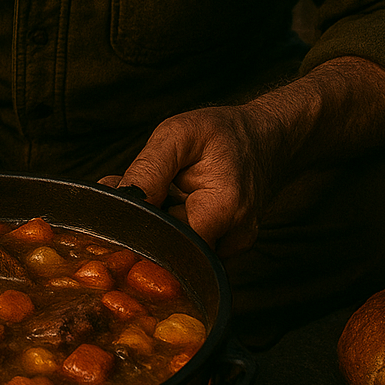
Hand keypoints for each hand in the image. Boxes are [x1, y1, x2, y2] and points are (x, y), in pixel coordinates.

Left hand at [100, 102, 291, 258]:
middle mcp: (233, 237)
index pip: (170, 242)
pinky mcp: (225, 249)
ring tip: (161, 189)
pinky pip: (189, 246)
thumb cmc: (223, 134)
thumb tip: (117, 199)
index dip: (139, 229)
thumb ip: (148, 169)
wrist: (267, 142)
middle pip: (171, 249)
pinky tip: (173, 202)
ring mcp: (231, 247)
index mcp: (224, 207)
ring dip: (158, 224)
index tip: (120, 208)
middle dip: (144, 223)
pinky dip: (173, 226)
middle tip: (132, 189)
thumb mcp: (179, 134)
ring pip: (178, 250)